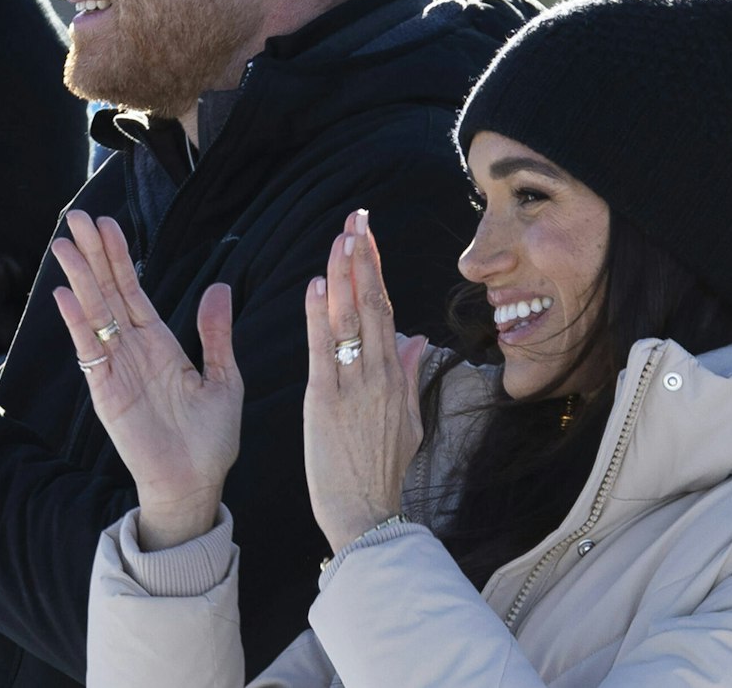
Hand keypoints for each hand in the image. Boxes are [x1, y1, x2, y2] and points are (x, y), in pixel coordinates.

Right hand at [51, 211, 241, 550]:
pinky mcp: (106, 392)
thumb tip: (219, 287)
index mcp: (161, 343)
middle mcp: (133, 350)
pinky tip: (66, 295)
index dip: (120, 256)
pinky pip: (89, 351)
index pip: (134, 289)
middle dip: (93, 254)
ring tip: (65, 244)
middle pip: (107, 291)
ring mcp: (116, 368)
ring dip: (80, 278)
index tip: (108, 223)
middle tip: (76, 217)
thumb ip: (215, 334)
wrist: (195, 483)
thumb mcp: (224, 378)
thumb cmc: (211, 439)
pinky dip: (77, 323)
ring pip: (94, 313)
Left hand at [304, 210, 426, 554]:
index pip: (384, 309)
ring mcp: (352, 387)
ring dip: (344, 275)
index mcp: (393, 376)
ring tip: (341, 236)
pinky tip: (317, 285)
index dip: (375, 269)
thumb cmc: (382, 471)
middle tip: (356, 217)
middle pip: (370, 304)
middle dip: (362, 257)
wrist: (367, 515)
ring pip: (349, 320)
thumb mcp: (407, 422)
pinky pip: (322, 351)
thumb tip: (414, 338)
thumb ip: (408, 375)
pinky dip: (319, 317)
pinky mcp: (324, 402)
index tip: (367, 234)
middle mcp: (377, 375)